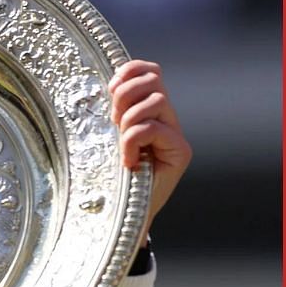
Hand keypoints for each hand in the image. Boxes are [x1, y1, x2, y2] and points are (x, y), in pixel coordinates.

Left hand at [109, 60, 192, 237]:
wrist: (122, 215)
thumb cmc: (109, 178)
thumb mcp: (105, 138)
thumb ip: (112, 112)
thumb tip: (106, 85)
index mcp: (149, 111)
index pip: (151, 71)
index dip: (130, 71)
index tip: (110, 89)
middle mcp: (167, 119)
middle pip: (155, 80)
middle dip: (126, 94)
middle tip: (113, 121)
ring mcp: (176, 135)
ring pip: (156, 100)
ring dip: (129, 119)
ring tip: (122, 144)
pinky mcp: (180, 152)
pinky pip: (151, 128)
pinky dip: (132, 141)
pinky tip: (128, 161)